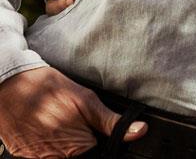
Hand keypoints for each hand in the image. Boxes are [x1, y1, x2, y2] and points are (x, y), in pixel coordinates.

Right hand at [0, 66, 145, 157]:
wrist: (9, 85)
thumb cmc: (48, 89)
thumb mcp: (86, 100)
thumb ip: (112, 122)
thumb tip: (139, 131)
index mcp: (76, 148)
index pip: (99, 157)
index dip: (103, 148)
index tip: (99, 137)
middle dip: (84, 145)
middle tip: (77, 127)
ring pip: (62, 158)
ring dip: (67, 147)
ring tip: (61, 126)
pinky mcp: (22, 157)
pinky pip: (43, 158)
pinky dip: (50, 148)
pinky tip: (48, 130)